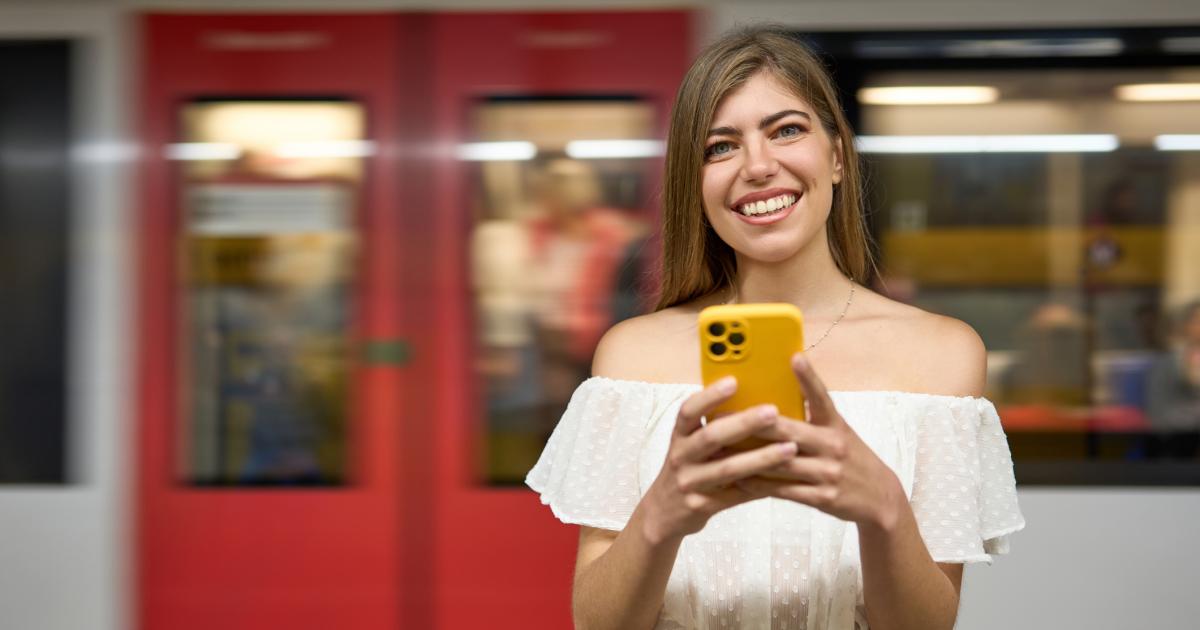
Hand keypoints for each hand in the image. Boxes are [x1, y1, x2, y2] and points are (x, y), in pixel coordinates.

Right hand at [640, 377, 799, 544]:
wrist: (664, 513)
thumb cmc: (688, 469)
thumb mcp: (690, 445)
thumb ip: (713, 427)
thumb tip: (753, 399)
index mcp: (679, 435)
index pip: (689, 411)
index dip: (709, 396)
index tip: (734, 381)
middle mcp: (681, 457)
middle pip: (711, 437)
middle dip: (744, 423)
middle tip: (773, 411)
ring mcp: (690, 482)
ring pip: (728, 469)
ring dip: (761, 457)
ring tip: (790, 448)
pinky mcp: (702, 505)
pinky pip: (737, 495)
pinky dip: (761, 486)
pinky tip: (784, 478)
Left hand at [738, 355, 904, 530]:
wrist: (880, 498)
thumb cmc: (849, 458)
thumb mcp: (838, 432)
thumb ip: (811, 417)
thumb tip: (775, 397)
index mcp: (835, 425)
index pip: (821, 396)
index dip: (808, 376)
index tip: (794, 356)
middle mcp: (833, 445)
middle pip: (787, 431)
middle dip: (753, 424)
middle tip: (723, 416)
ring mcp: (828, 472)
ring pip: (780, 462)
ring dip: (748, 457)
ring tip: (720, 450)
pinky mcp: (822, 497)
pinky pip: (782, 490)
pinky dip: (758, 484)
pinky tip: (738, 479)